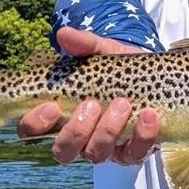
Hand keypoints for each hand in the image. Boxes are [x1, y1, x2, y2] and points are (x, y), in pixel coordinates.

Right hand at [17, 27, 160, 165]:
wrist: (155, 75)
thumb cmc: (117, 67)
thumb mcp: (102, 52)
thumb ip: (85, 44)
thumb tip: (63, 34)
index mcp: (60, 115)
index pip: (33, 130)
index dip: (36, 123)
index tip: (51, 106)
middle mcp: (79, 138)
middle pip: (63, 151)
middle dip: (76, 129)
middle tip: (91, 104)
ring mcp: (106, 147)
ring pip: (96, 154)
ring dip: (108, 130)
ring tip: (123, 103)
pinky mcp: (133, 151)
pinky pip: (134, 153)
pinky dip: (142, 135)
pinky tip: (149, 115)